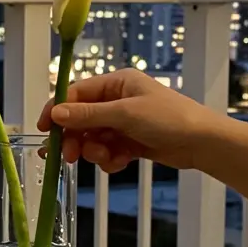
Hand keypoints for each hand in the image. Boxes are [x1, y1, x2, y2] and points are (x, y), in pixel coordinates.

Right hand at [37, 69, 211, 172]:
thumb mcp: (125, 114)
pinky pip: (109, 151)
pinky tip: (121, 163)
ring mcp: (125, 122)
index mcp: (117, 83)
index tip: (45, 130)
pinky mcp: (132, 142)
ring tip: (107, 158)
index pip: (77, 94)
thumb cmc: (168, 118)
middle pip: (82, 119)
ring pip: (94, 138)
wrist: (202, 142)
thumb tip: (56, 112)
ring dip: (95, 151)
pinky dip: (111, 159)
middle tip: (69, 156)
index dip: (58, 111)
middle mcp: (118, 100)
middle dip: (76, 138)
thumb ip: (88, 115)